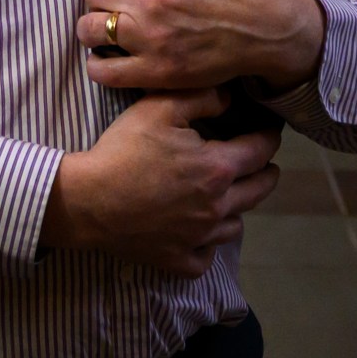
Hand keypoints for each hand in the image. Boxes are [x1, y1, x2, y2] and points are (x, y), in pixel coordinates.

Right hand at [40, 89, 282, 276]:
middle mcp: (217, 207)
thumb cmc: (123, 150)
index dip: (269, 136)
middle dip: (266, 172)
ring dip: (238, 208)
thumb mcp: (159, 107)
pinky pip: (207, 256)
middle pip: (260, 190)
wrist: (86, 201)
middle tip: (262, 162)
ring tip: (228, 196)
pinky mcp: (179, 260)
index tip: (270, 130)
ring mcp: (199, 238)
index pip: (261, 150)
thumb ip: (202, 97)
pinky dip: (208, 244)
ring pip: (236, 225)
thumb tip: (230, 99)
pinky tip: (200, 232)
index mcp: (217, 169)